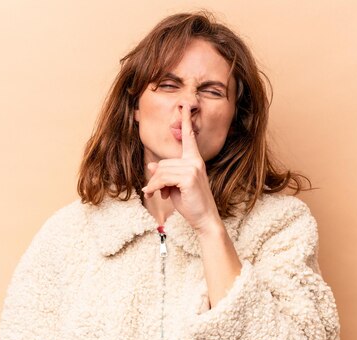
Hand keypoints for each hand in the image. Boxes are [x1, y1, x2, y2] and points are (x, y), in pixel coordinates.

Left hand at [142, 105, 221, 233]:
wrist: (204, 218)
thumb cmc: (191, 202)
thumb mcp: (175, 186)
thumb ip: (165, 174)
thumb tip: (152, 166)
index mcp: (194, 160)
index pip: (189, 137)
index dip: (185, 121)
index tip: (185, 105)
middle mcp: (195, 161)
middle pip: (163, 162)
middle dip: (156, 179)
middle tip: (157, 192)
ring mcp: (193, 168)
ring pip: (161, 171)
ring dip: (155, 185)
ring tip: (158, 195)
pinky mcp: (188, 178)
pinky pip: (163, 178)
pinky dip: (155, 188)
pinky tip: (154, 195)